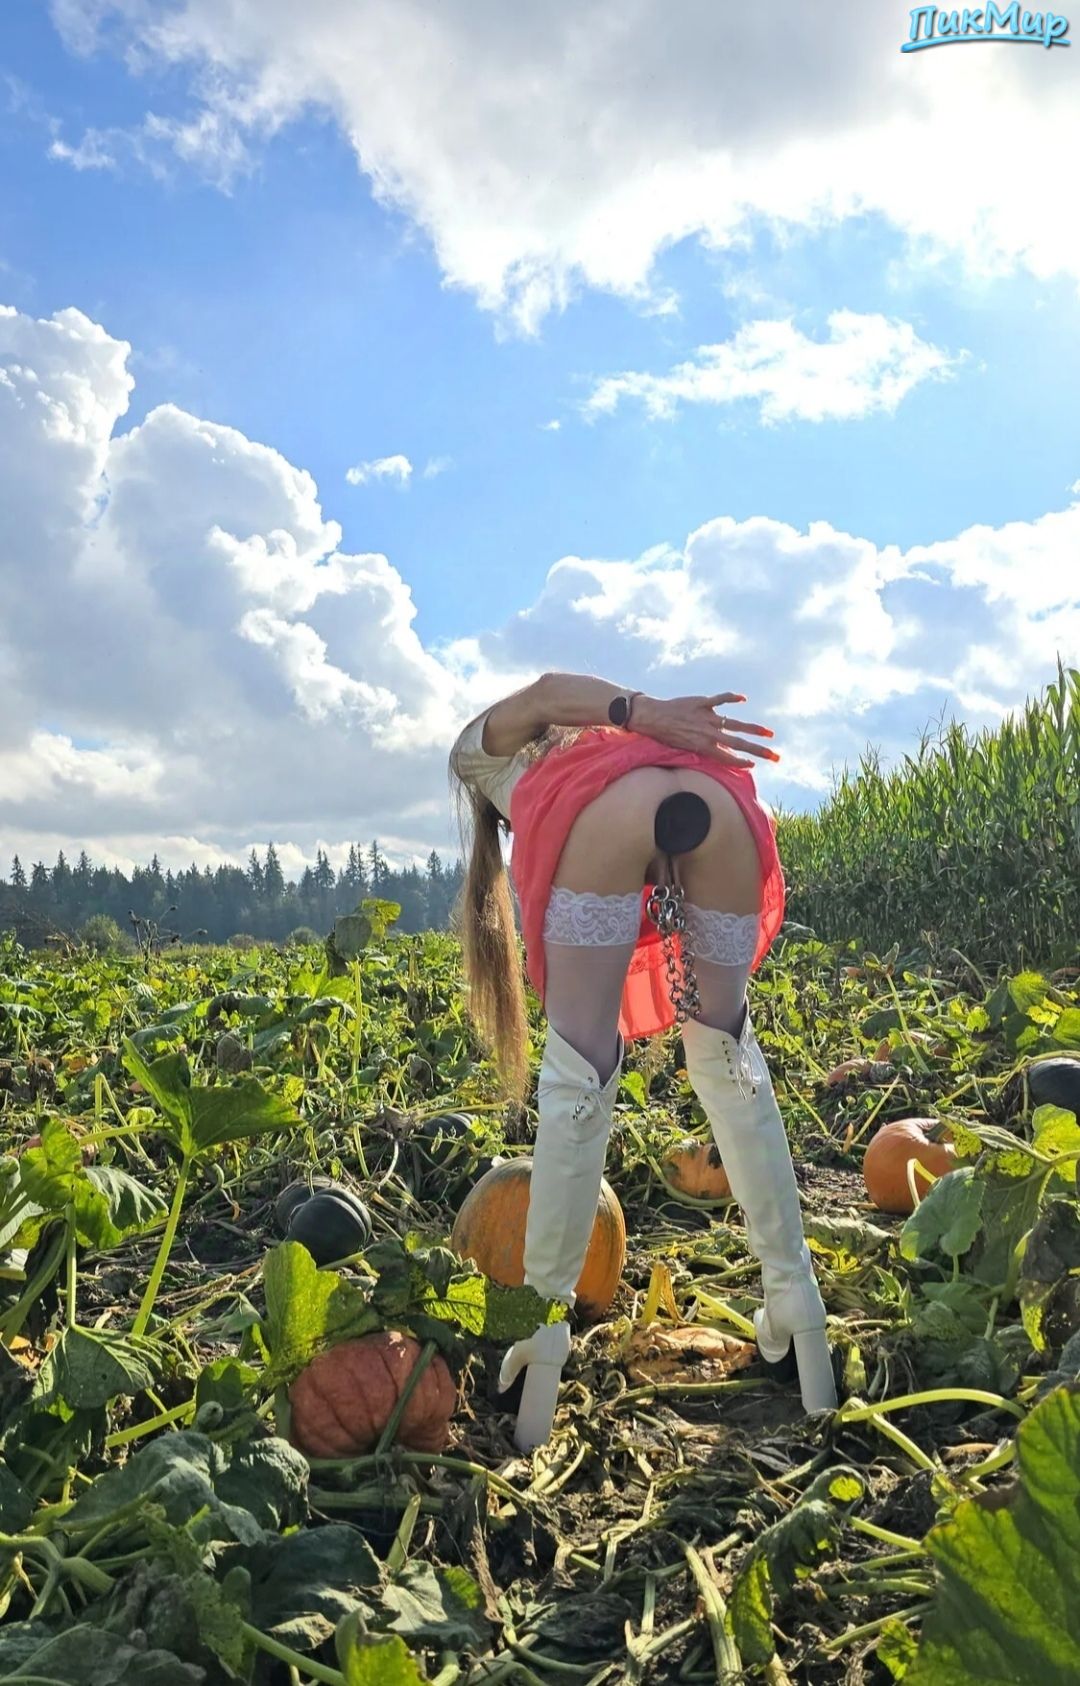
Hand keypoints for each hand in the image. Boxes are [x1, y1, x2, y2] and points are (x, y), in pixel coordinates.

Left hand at [633, 692, 779, 769]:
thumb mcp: (683, 750)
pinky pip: (720, 699)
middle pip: (740, 744)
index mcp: (704, 747)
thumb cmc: (664, 737)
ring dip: (754, 729)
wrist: (651, 718)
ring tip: (769, 733)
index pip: (729, 758)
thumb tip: (717, 754)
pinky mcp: (702, 703)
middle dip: (759, 751)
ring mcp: (708, 717)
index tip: (754, 764)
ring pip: (736, 724)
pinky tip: (743, 699)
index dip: (742, 762)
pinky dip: (732, 698)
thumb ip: (702, 751)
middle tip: (776, 756)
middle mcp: (709, 734)